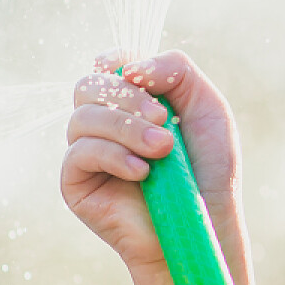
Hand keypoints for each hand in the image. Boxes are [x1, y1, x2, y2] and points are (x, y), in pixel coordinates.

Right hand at [60, 50, 242, 275]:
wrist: (204, 222)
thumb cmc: (208, 167)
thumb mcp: (207, 106)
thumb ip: (176, 70)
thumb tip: (129, 67)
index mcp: (131, 101)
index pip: (107, 65)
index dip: (118, 62)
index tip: (146, 80)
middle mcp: (104, 123)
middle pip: (88, 85)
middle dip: (128, 98)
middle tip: (164, 123)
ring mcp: (87, 152)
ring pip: (82, 117)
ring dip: (126, 129)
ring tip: (162, 151)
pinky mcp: (76, 182)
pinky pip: (79, 152)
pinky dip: (113, 156)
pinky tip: (142, 172)